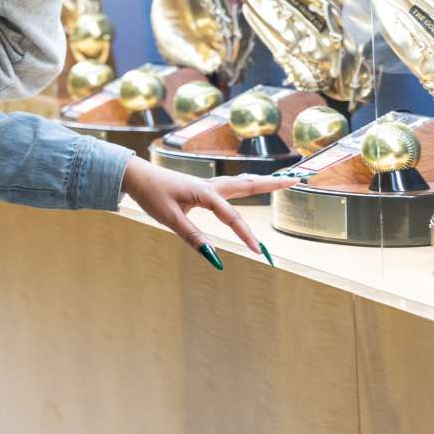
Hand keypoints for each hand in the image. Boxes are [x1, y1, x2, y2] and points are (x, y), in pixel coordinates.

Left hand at [120, 158, 296, 255]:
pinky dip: (246, 184)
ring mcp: (208, 184)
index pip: (231, 216)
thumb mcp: (170, 219)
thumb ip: (193, 237)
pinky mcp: (202, 187)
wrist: (136, 175)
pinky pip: (231, 186)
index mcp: (205, 193)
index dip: (246, 235)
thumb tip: (213, 258)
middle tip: (296, 180)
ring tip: (283, 180)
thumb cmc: (152, 195)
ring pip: (241, 182)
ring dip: (262, 181)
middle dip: (272, 184)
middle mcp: (210, 186)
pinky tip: (250, 185)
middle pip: (248, 184)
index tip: (258, 252)